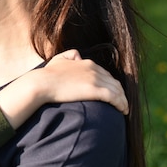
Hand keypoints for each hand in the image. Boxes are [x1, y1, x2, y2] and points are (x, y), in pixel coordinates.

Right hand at [0, 49, 127, 129]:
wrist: (42, 83)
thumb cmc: (48, 74)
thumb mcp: (58, 59)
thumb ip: (69, 55)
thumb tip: (78, 55)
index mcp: (87, 62)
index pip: (105, 73)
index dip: (110, 83)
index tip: (112, 92)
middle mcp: (94, 69)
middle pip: (114, 81)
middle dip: (120, 92)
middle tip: (121, 102)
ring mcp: (95, 79)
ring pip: (117, 90)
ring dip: (123, 100)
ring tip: (124, 109)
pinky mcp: (95, 90)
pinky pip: (115, 97)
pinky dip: (122, 104)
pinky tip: (123, 111)